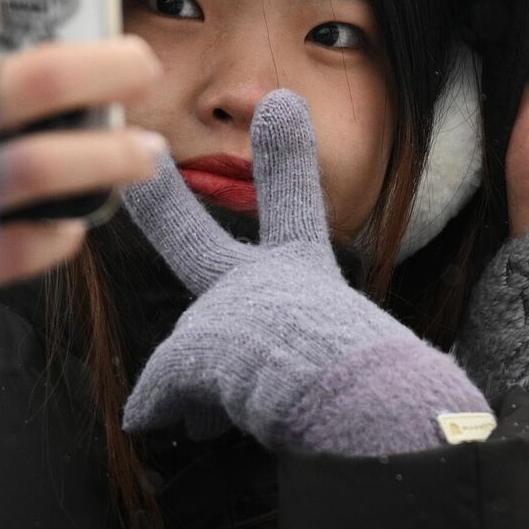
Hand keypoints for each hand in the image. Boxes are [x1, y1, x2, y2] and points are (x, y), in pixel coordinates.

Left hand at [121, 90, 488, 456]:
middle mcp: (261, 285)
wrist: (369, 405)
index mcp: (305, 276)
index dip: (285, 158)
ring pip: (188, 357)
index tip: (279, 104)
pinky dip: (163, 410)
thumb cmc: (381, 389)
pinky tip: (159, 424)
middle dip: (163, 205)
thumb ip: (307, 362)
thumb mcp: (360, 360)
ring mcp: (224, 314)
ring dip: (196, 387)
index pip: (293, 208)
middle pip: (195, 243)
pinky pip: (162, 395)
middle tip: (147, 160)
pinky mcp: (193, 352)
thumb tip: (260, 374)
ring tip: (225, 420)